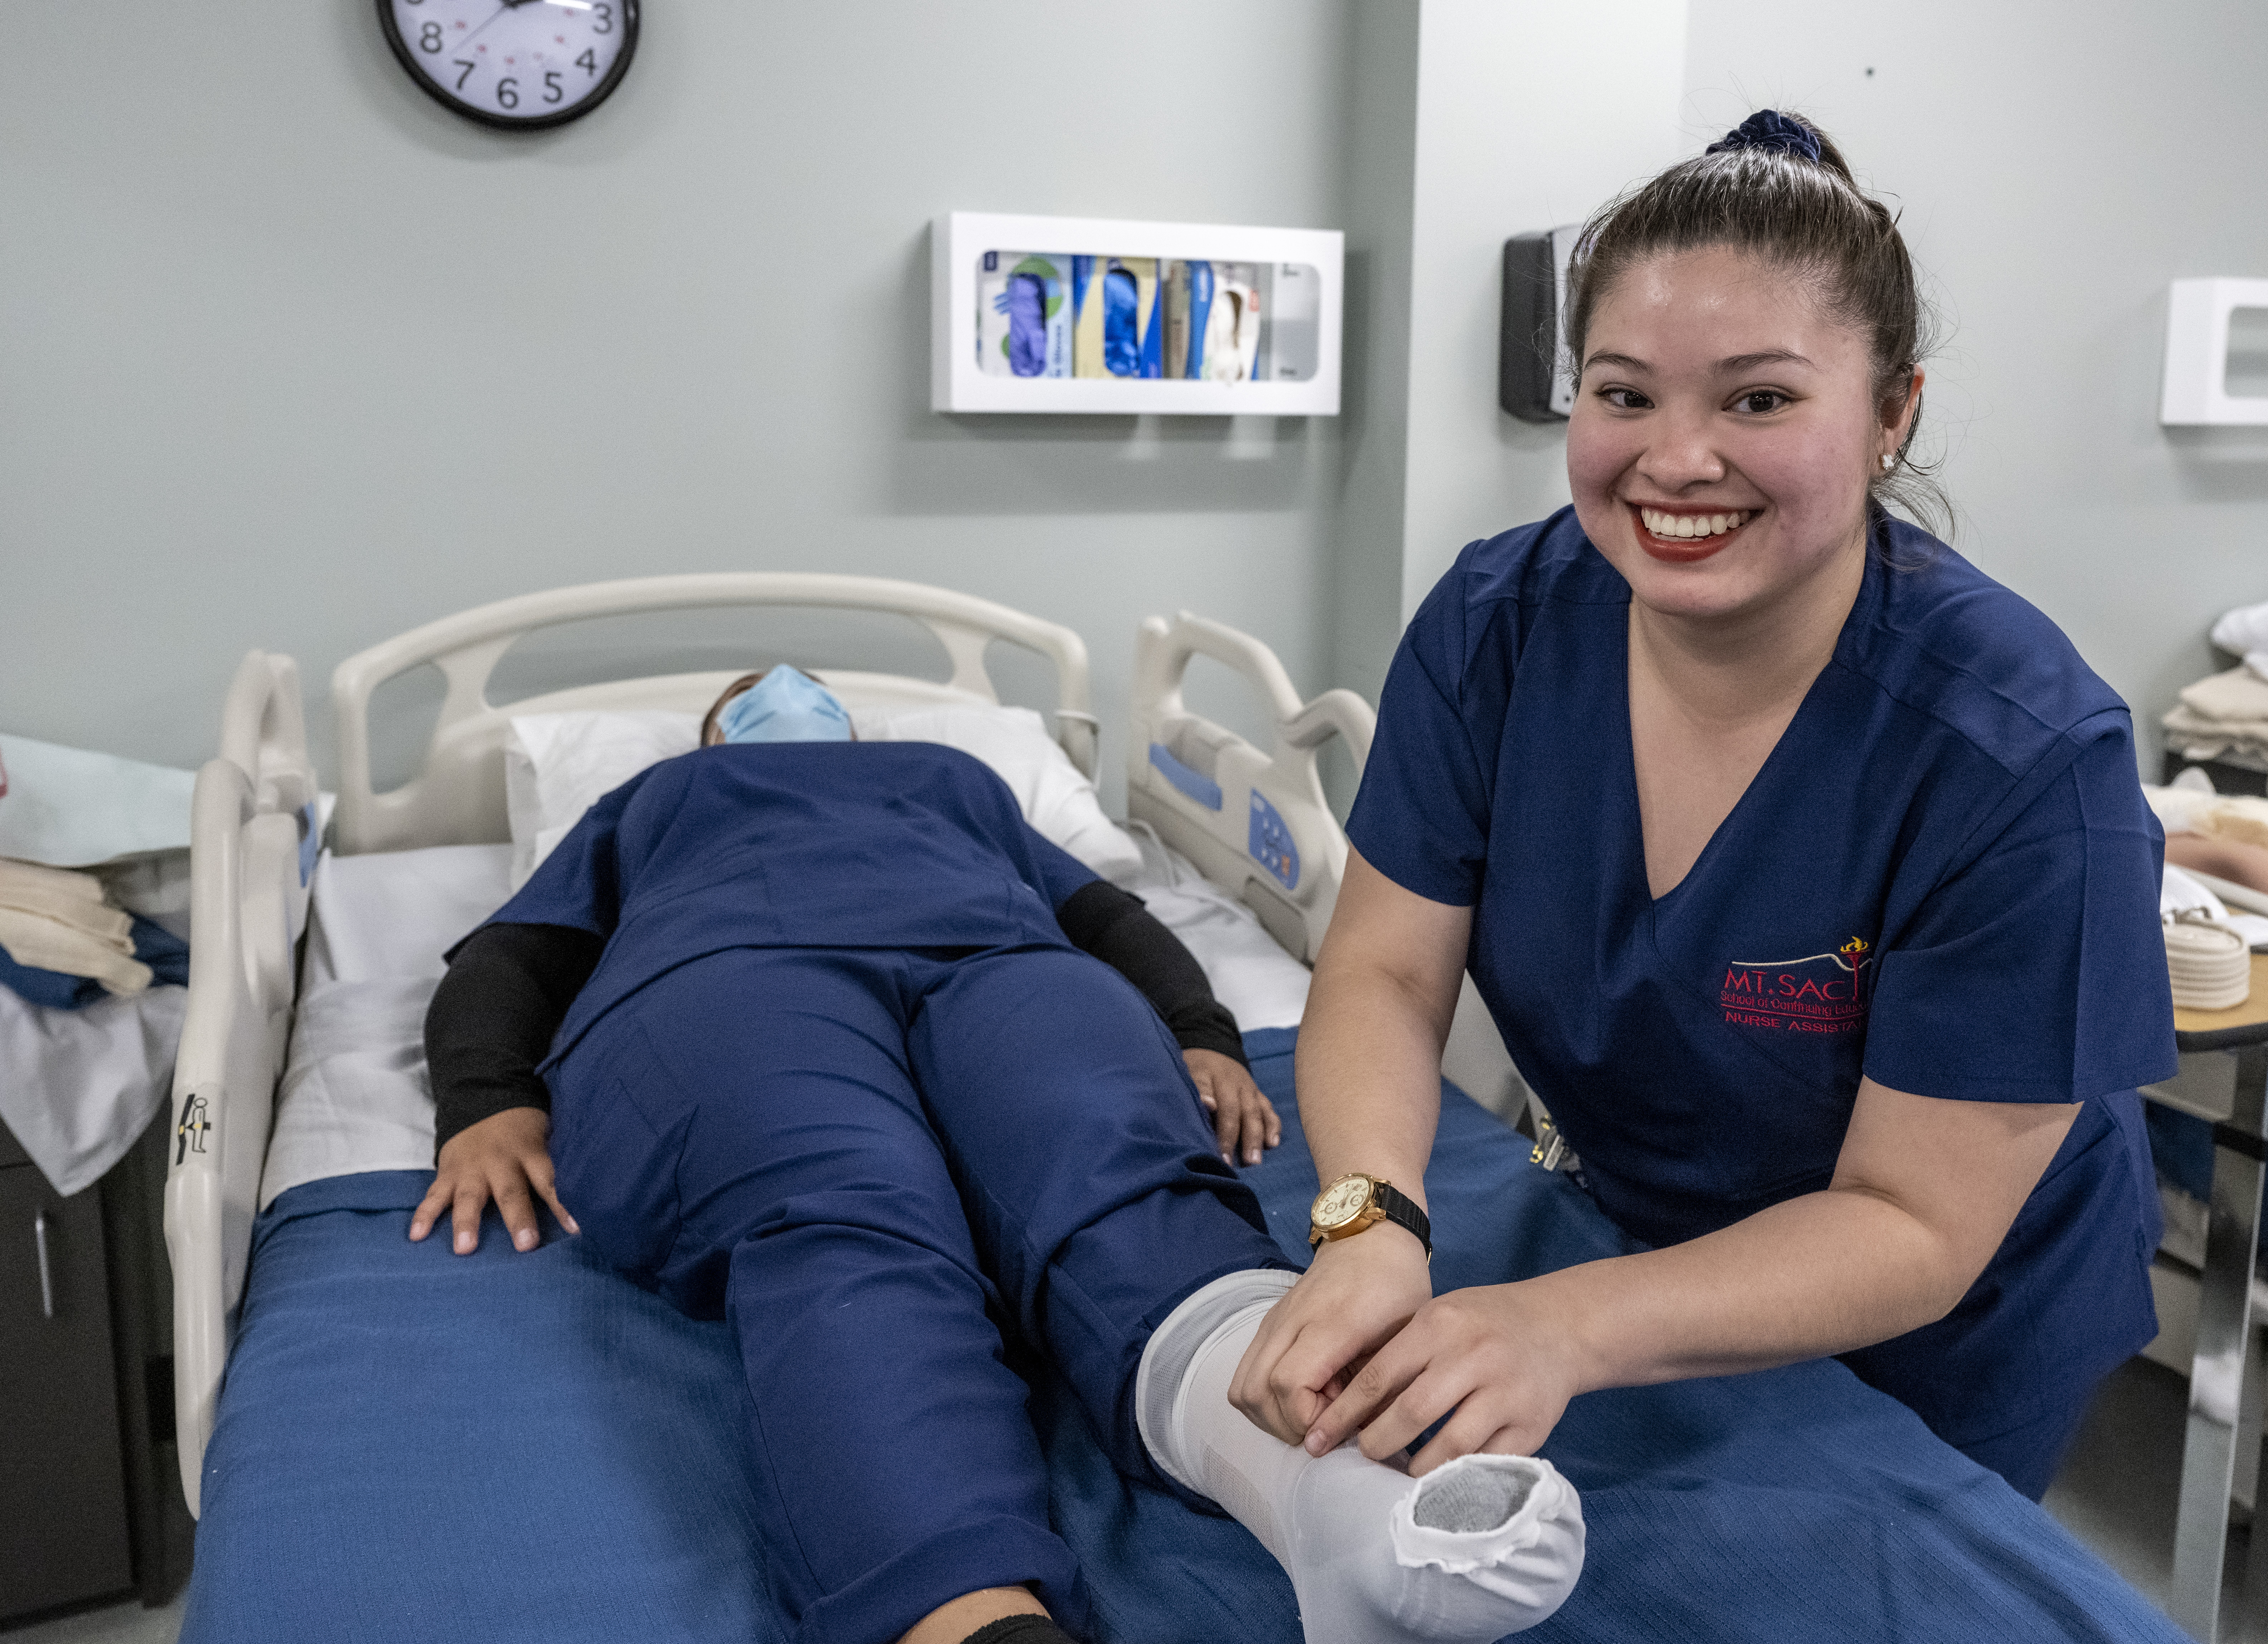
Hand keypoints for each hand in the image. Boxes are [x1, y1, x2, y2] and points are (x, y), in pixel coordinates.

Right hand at [409, 1106, 578, 1254]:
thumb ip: (557, 1163)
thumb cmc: (524, 1131)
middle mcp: (501, 1162)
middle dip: (519, 1219)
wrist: (482, 1101)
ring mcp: (471, 1168)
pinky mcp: (447, 1173)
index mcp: (530, 1153)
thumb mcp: (545, 1137)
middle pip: (511, 1191)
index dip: (564, 1202)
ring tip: (464, 1248)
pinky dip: (424, 1214)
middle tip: (526, 1245)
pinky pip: (434, 1195)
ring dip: (467, 1222)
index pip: (550, 1180)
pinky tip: (417, 1235)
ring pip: (469, 1196)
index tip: (577, 1227)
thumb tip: (592, 1192)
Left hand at [1184, 1048, 1280, 1165]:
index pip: (1206, 1090)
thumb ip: (1197, 1087)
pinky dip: (1273, 1126)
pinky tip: (1273, 1143)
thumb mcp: (1187, 1070)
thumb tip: (1207, 1104)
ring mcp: (1249, 1089)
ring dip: (1255, 1137)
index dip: (1207, 1107)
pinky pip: (1268, 1111)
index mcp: (1209, 1074)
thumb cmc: (1197, 1068)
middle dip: (1231, 1137)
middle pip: (1234, 1110)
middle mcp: (1233, 1082)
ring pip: (1254, 1113)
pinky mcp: (1259, 1095)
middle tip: (1228, 1163)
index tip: (1207, 1126)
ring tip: (1254, 1160)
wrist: (1214, 1049)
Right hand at [1228, 1224, 1432, 1443]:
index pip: (1289, 1383)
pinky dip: (1263, 1399)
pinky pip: (1244, 1375)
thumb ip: (1382, 1388)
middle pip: (1257, 1392)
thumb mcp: (1406, 1337)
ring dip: (1270, 1416)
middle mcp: (1292, 1321)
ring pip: (1242, 1388)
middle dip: (1288, 1426)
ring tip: (1311, 1416)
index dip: (1307, 1418)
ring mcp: (1273, 1322)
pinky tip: (1300, 1397)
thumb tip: (1360, 1438)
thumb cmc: (1397, 1287)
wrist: (1370, 1238)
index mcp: (1333, 1323)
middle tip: (1325, 1429)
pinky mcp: (1267, 1325)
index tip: (1338, 1427)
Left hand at [1299, 1276, 1586, 1474]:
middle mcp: (1473, 1356)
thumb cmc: (1483, 1323)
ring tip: (1401, 1471)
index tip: (1319, 1438)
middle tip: (1363, 1454)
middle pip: (1410, 1413)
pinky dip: (1460, 1476)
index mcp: (1440, 1325)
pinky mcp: (1532, 1424)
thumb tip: (1348, 1407)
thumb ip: (1399, 1353)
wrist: (1560, 1326)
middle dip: (1375, 1443)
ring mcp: (1506, 1392)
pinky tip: (1442, 1480)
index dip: (1343, 1414)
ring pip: (1449, 1445)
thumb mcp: (1438, 1318)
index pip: (1378, 1377)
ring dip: (1416, 1467)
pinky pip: (1488, 1462)